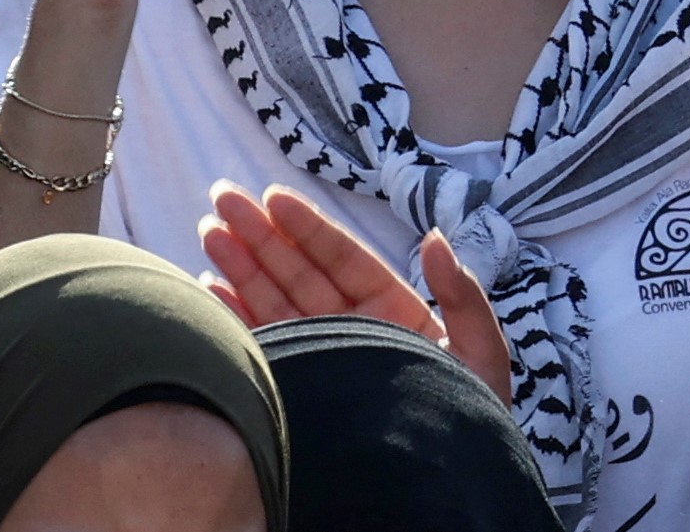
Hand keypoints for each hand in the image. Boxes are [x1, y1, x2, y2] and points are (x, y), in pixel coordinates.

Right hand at [198, 183, 510, 403]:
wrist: (437, 492)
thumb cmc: (469, 426)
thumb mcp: (480, 358)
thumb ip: (462, 298)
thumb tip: (435, 239)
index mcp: (395, 315)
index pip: (344, 262)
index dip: (308, 228)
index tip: (273, 197)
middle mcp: (354, 332)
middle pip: (300, 274)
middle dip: (261, 236)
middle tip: (222, 198)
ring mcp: (324, 358)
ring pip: (275, 302)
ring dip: (240, 267)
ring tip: (208, 232)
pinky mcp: (299, 388)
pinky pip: (263, 343)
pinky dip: (236, 318)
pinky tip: (212, 292)